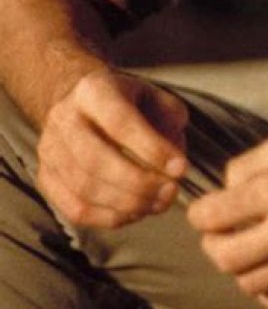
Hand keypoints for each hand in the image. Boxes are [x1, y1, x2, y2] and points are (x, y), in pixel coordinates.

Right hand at [37, 69, 187, 228]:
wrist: (80, 104)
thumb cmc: (123, 102)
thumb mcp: (152, 94)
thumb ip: (170, 117)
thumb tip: (175, 153)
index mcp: (93, 90)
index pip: (120, 122)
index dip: (152, 149)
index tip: (180, 167)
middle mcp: (64, 118)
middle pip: (96, 160)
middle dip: (139, 183)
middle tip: (170, 190)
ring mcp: (50, 150)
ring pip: (85, 188)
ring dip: (128, 204)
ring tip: (159, 202)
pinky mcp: (46, 178)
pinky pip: (75, 209)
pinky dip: (109, 218)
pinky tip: (135, 212)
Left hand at [187, 125, 267, 308]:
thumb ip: (249, 165)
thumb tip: (223, 192)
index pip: (213, 216)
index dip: (199, 214)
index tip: (203, 212)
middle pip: (225, 258)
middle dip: (214, 244)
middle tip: (221, 232)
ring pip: (250, 284)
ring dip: (242, 267)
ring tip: (252, 246)